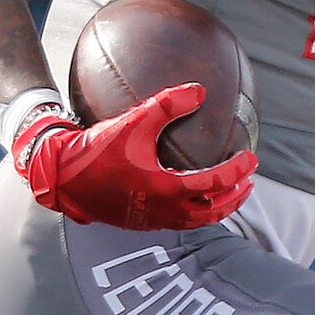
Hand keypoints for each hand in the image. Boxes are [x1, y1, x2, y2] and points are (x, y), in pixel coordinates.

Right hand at [12, 84, 255, 231]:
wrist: (63, 177)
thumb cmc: (97, 150)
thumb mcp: (133, 122)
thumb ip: (167, 105)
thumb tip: (199, 91)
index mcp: (165, 188)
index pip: (213, 184)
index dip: (236, 171)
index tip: (250, 157)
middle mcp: (162, 210)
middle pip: (212, 212)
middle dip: (235, 197)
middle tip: (249, 180)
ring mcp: (152, 220)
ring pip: (197, 222)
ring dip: (218, 208)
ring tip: (231, 193)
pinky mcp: (141, 223)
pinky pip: (179, 222)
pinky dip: (197, 213)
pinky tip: (196, 198)